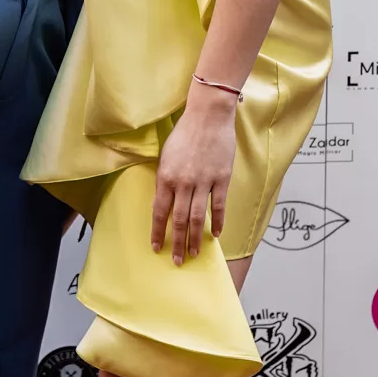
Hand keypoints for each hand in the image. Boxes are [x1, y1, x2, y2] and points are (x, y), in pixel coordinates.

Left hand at [151, 91, 236, 265]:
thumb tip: (163, 201)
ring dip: (195, 239)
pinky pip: (218, 206)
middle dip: (177, 243)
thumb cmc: (184, 133)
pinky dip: (217, 222)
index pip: (159, 212)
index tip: (156, 247)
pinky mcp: (221, 179)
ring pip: (198, 218)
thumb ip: (164, 179)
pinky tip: (216, 235)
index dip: (157, 231)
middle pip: (179, 220)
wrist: (207, 116)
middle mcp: (183, 182)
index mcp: (165, 177)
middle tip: (177, 260)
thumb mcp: (165, 155)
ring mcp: (203, 181)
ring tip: (194, 253)